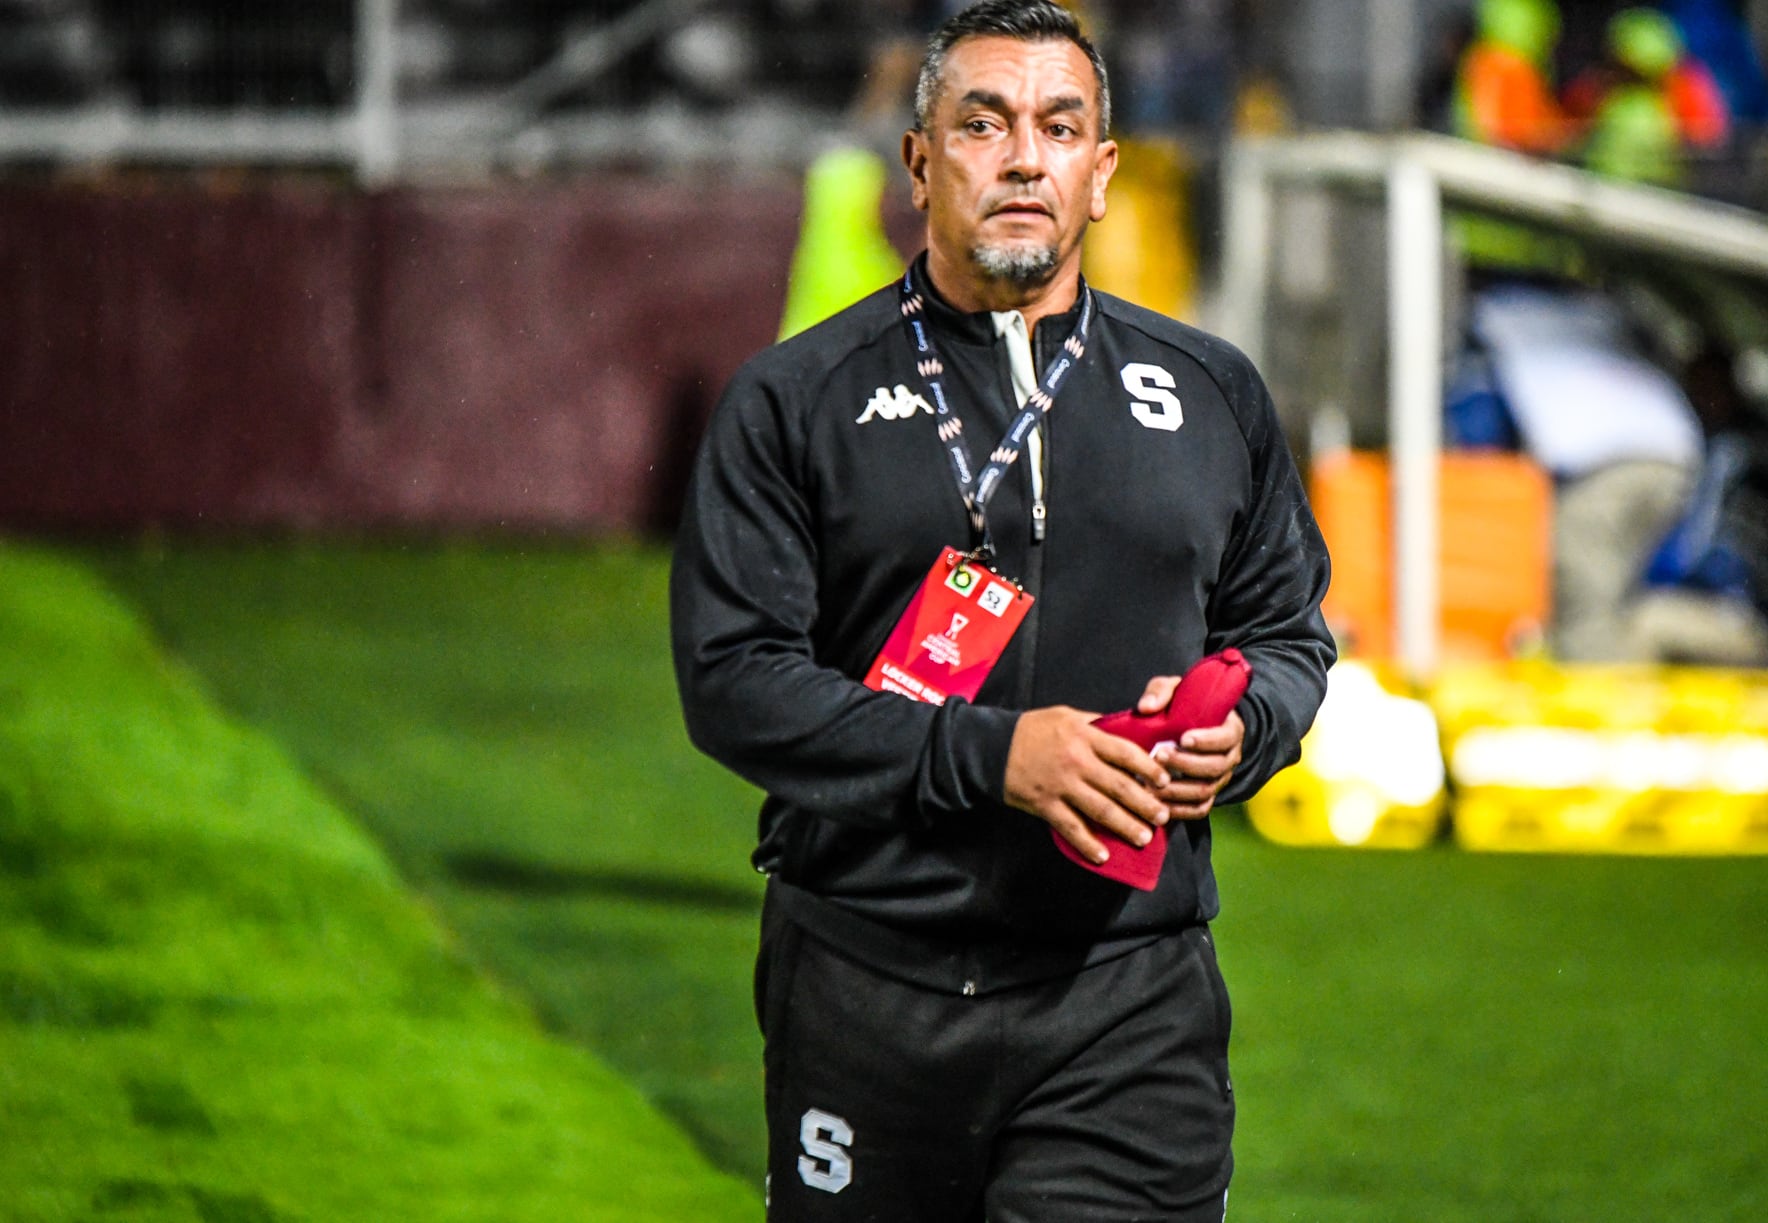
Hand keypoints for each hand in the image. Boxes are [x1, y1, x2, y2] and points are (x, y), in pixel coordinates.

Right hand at [1003, 706, 1169, 864]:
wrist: (991, 748)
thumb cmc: (1032, 729)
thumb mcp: (1066, 716)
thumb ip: (1097, 725)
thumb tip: (1128, 730)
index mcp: (1084, 736)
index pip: (1125, 753)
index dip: (1149, 768)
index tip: (1165, 781)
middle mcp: (1076, 761)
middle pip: (1119, 786)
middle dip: (1145, 803)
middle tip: (1163, 816)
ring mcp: (1061, 786)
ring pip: (1100, 810)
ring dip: (1125, 826)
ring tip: (1144, 837)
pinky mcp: (1045, 805)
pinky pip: (1071, 828)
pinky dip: (1088, 844)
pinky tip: (1104, 855)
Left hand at [1136, 674, 1243, 819]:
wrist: (1194, 727)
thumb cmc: (1186, 705)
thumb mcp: (1176, 690)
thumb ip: (1162, 692)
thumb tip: (1145, 707)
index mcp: (1229, 730)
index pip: (1225, 738)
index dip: (1206, 741)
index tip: (1183, 738)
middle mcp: (1229, 757)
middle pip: (1213, 767)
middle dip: (1185, 764)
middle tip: (1158, 756)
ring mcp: (1220, 779)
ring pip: (1205, 792)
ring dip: (1177, 790)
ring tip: (1151, 783)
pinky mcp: (1207, 796)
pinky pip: (1199, 810)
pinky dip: (1179, 811)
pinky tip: (1157, 805)